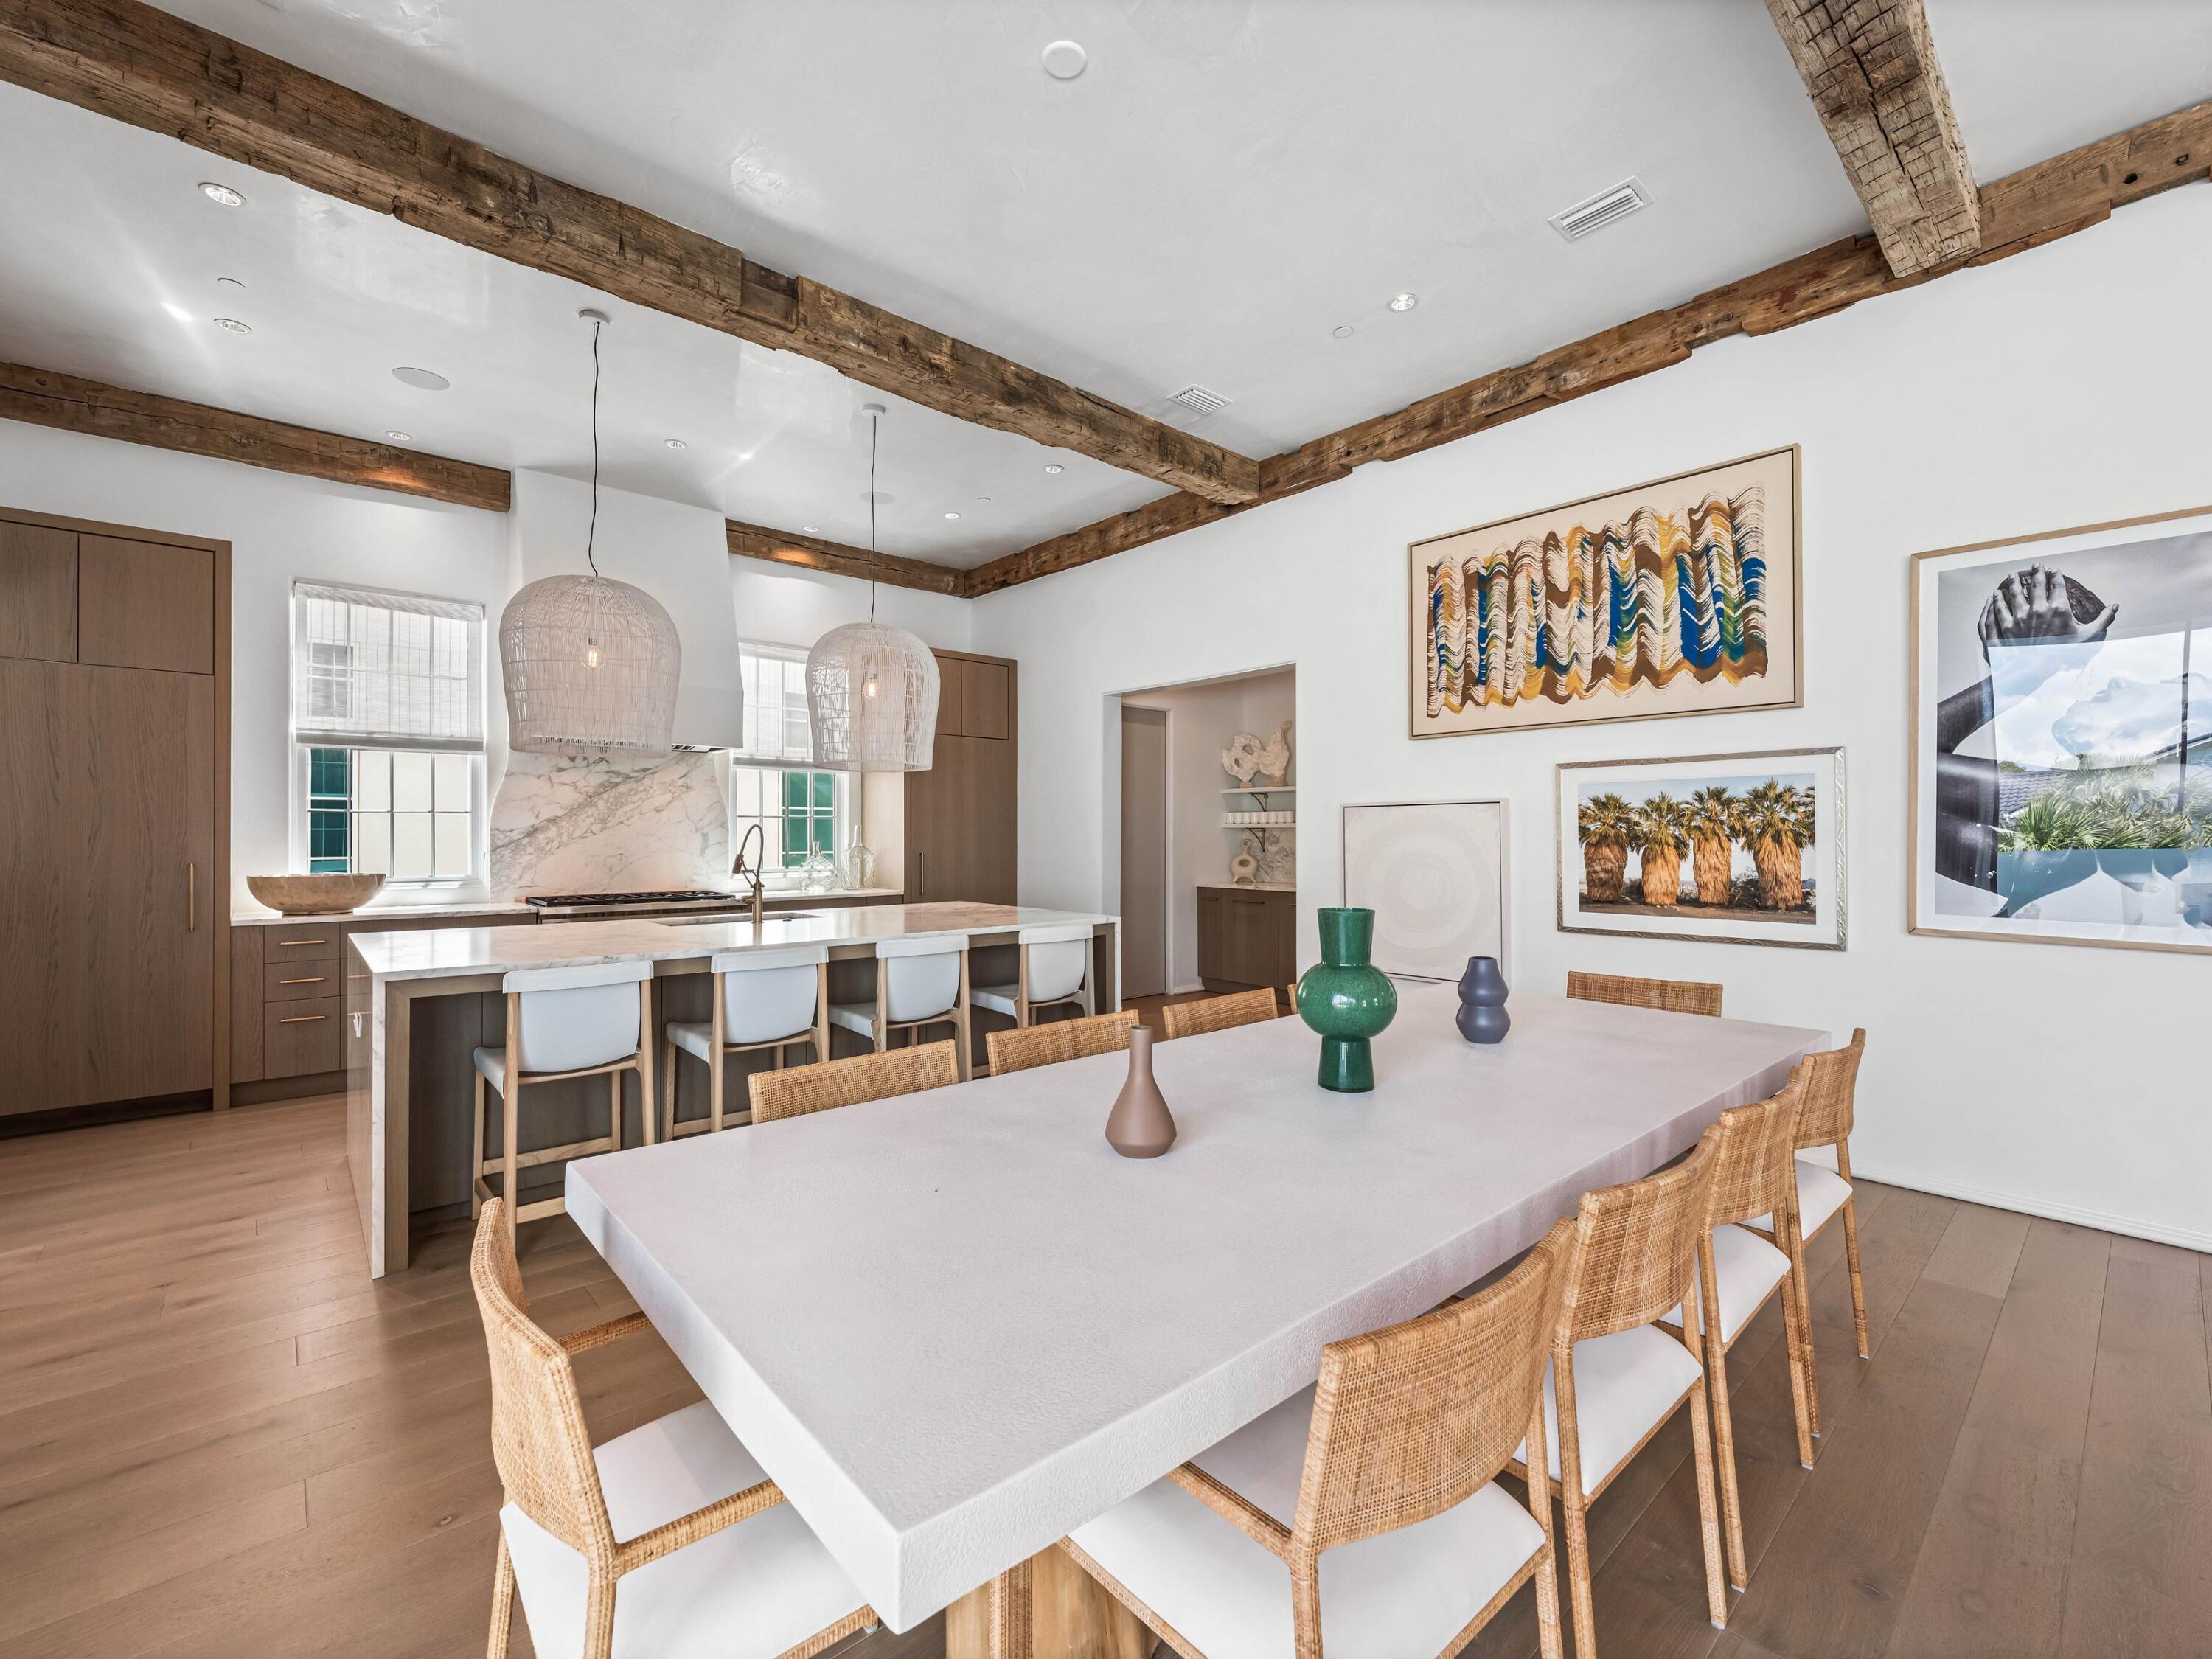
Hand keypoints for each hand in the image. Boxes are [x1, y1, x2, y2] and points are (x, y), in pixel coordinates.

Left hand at [1978, 565, 2116, 658]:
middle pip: (2037, 584)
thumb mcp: (2088, 637)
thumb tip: (2116, 605)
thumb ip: (2103, 620)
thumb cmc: (2064, 653)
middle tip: (2035, 565)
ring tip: (2012, 574)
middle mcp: (2039, 608)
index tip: (2053, 570)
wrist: (2038, 669)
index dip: (2055, 575)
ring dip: (2015, 581)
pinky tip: (1996, 594)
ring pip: (2016, 592)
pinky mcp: (2007, 625)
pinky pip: (2001, 607)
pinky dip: (1998, 599)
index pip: (2057, 585)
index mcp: (2059, 608)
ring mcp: (2021, 616)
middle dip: (2037, 572)